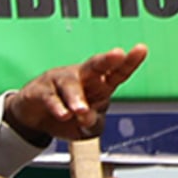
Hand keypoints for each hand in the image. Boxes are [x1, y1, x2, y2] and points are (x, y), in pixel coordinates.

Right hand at [2, 44, 147, 142]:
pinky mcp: (41, 91)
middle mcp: (81, 78)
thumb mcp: (87, 128)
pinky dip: (57, 107)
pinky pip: (51, 97)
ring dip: (76, 97)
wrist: (35, 119)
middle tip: (117, 54)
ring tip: (81, 110)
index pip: (117, 73)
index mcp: (99, 85)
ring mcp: (60, 81)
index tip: (141, 49)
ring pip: (71, 85)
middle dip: (106, 60)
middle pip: (95, 66)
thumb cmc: (68, 117)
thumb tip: (86, 116)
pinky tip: (63, 114)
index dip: (130, 62)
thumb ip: (93, 123)